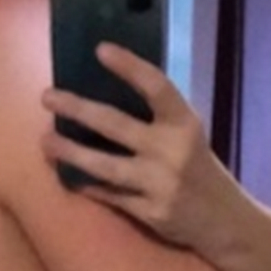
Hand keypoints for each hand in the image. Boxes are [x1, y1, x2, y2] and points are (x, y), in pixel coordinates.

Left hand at [41, 42, 222, 249]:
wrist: (226, 221)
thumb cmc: (200, 170)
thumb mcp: (189, 137)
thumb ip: (158, 119)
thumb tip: (106, 97)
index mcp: (185, 124)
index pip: (156, 87)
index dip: (130, 67)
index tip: (101, 50)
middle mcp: (172, 151)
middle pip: (116, 125)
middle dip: (78, 109)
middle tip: (46, 97)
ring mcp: (160, 184)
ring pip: (105, 166)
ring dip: (71, 153)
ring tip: (45, 142)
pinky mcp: (151, 213)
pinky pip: (111, 196)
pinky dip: (90, 186)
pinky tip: (69, 178)